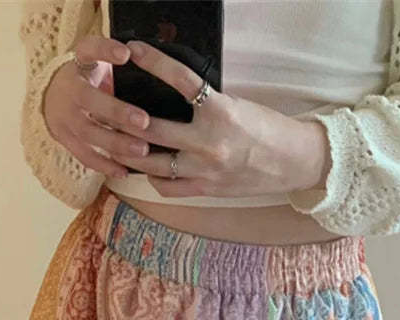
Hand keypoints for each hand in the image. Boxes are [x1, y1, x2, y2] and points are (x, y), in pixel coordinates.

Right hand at [42, 35, 152, 177]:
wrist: (51, 97)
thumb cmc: (90, 78)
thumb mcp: (99, 62)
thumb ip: (118, 65)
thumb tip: (160, 69)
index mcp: (78, 63)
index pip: (89, 51)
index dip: (105, 51)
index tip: (126, 54)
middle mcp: (68, 89)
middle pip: (90, 100)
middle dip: (117, 112)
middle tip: (144, 121)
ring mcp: (64, 116)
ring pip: (89, 132)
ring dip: (116, 142)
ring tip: (142, 150)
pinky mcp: (64, 139)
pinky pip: (84, 155)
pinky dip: (105, 165)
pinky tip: (125, 171)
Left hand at [116, 40, 331, 198]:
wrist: (293, 162)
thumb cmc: (267, 130)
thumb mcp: (237, 107)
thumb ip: (205, 105)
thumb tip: (172, 96)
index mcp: (221, 112)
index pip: (180, 81)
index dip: (154, 63)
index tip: (134, 50)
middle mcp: (209, 142)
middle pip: (151, 129)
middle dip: (123, 118)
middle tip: (106, 108)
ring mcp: (204, 170)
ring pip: (152, 163)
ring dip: (130, 152)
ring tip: (114, 141)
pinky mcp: (205, 189)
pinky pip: (167, 187)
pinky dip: (153, 177)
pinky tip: (146, 168)